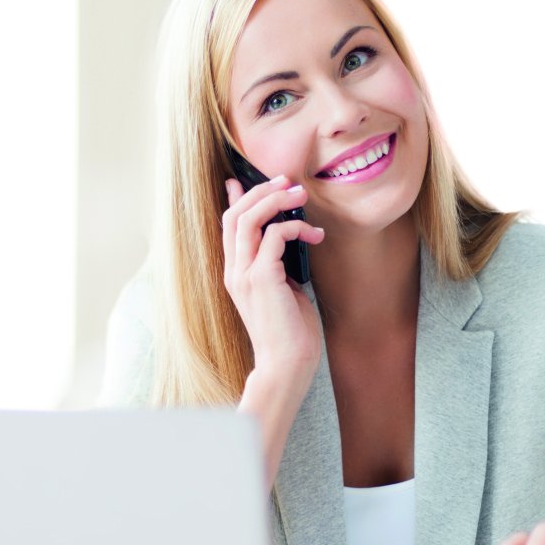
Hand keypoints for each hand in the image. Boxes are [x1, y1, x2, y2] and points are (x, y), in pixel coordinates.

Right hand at [221, 175, 325, 378]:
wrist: (287, 364)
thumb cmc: (291, 332)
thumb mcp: (283, 290)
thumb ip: (278, 265)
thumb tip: (287, 240)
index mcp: (236, 274)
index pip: (228, 227)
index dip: (235, 200)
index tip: (240, 179)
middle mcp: (234, 271)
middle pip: (235, 216)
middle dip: (260, 192)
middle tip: (287, 182)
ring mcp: (244, 274)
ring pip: (248, 219)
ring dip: (275, 200)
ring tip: (300, 194)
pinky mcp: (261, 278)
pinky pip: (275, 236)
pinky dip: (296, 228)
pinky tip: (315, 236)